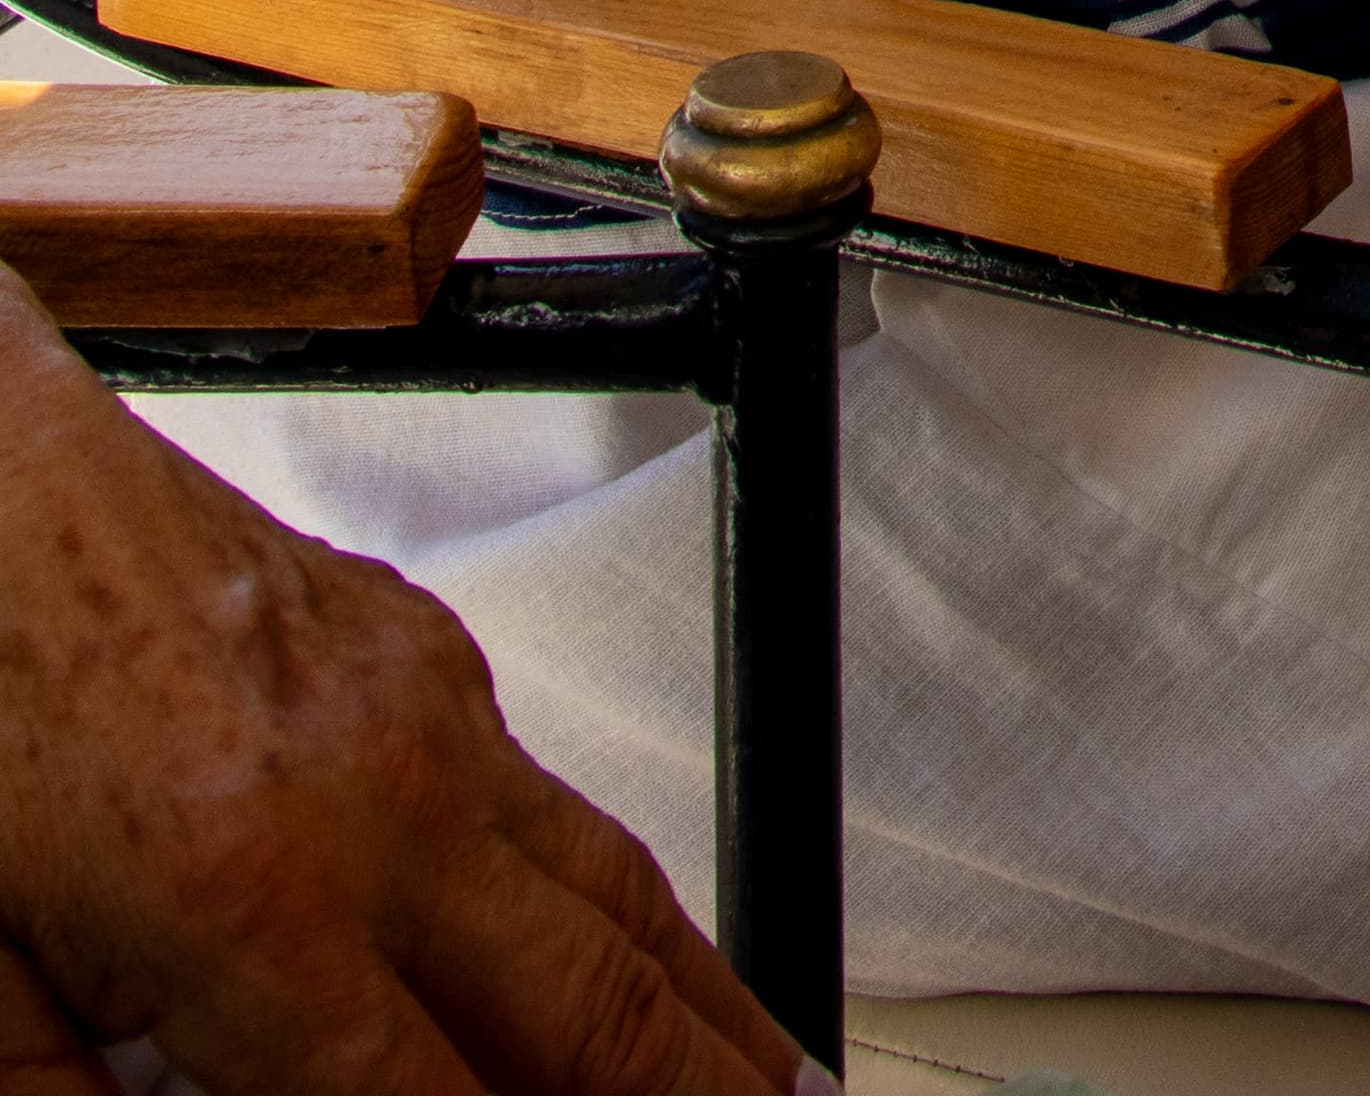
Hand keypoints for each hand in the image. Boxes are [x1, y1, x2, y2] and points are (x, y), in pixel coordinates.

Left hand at [0, 276, 810, 1095]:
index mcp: (254, 909)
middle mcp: (381, 803)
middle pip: (587, 1002)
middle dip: (695, 1095)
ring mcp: (425, 708)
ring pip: (612, 884)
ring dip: (708, 998)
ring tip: (783, 1079)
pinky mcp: (428, 650)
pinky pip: (557, 801)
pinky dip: (627, 893)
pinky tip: (645, 949)